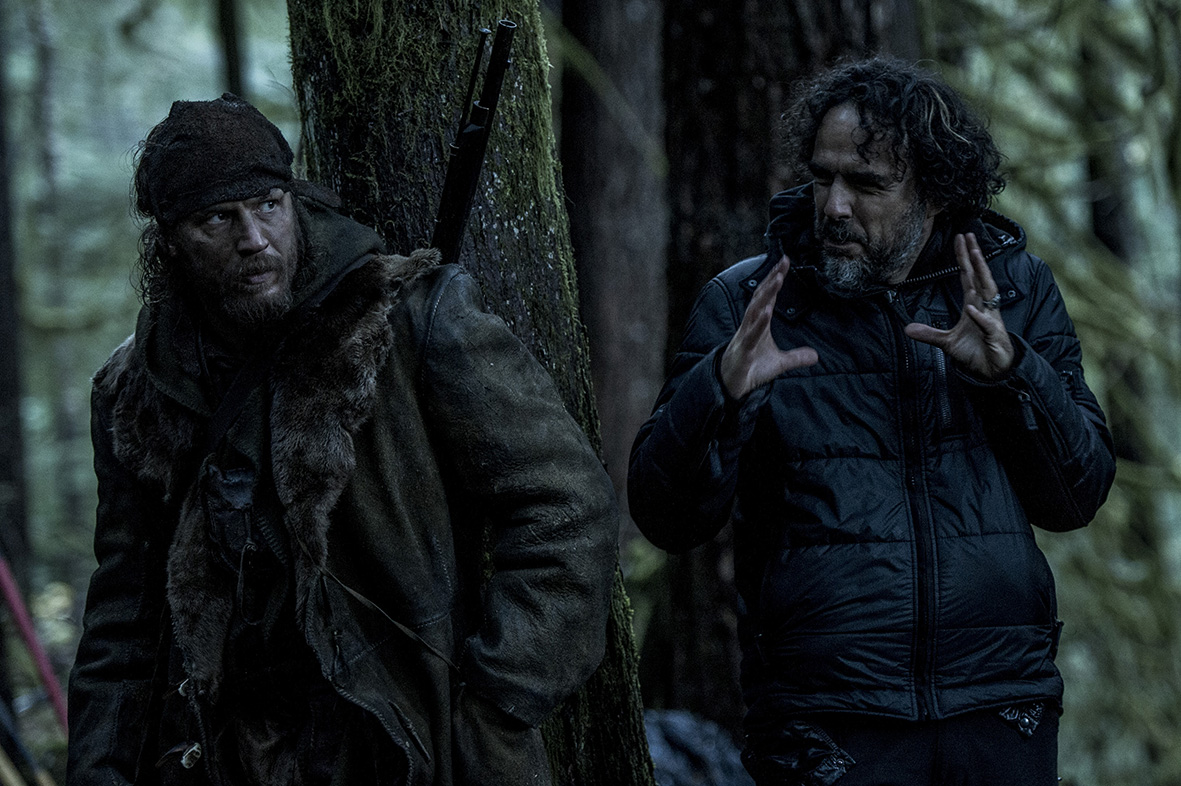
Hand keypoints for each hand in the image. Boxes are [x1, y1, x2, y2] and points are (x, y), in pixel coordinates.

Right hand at [719, 255, 818, 398]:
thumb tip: (815, 356)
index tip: (785, 262)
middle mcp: (750, 325)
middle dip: (771, 279)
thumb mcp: (779, 363)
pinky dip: (759, 323)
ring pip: (755, 310)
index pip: (768, 297)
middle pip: (761, 297)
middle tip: (783, 262)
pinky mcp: (744, 350)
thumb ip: (796, 357)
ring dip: (766, 295)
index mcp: (758, 323)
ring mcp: (746, 336)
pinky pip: (751, 334)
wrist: (731, 386)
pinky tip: (766, 312)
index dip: (775, 279)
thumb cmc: (751, 369)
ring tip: (777, 280)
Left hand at [903, 232, 1013, 378]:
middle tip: (968, 236)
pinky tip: (972, 308)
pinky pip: (987, 323)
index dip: (963, 259)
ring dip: (981, 273)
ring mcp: (991, 318)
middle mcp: (984, 307)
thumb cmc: (975, 352)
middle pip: (978, 276)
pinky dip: (979, 316)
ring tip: (975, 255)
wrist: (992, 371)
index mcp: (973, 304)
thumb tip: (907, 329)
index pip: (968, 277)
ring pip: (987, 291)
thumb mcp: (947, 342)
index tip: (960, 240)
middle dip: (973, 256)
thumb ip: (929, 334)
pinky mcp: (994, 334)